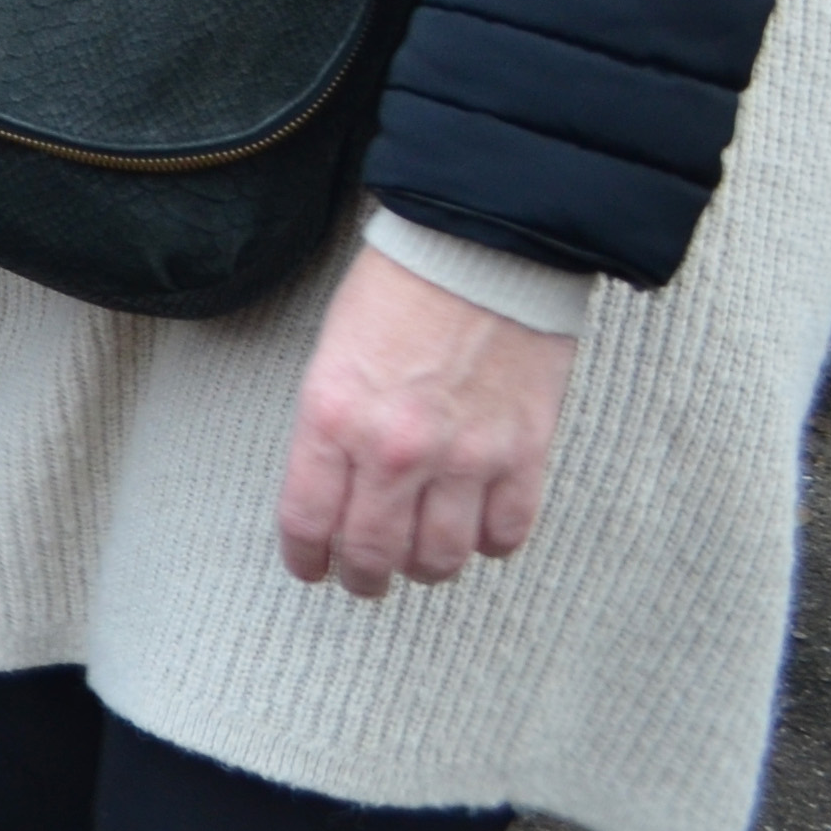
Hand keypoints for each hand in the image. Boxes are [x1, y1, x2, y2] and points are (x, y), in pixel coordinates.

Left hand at [275, 240, 574, 597]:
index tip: (311, 568)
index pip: (309, 521)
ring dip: (426, 568)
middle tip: (364, 580)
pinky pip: (506, 533)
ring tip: (420, 560)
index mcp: (332, 418)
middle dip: (363, 578)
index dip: (307, 558)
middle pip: (374, 554)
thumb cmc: (396, 293)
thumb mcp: (331, 357)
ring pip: (442, 557)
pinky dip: (490, 544)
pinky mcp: (524, 454)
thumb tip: (334, 492)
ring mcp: (465, 457)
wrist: (480, 250)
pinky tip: (478, 530)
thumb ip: (331, 430)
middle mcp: (395, 449)